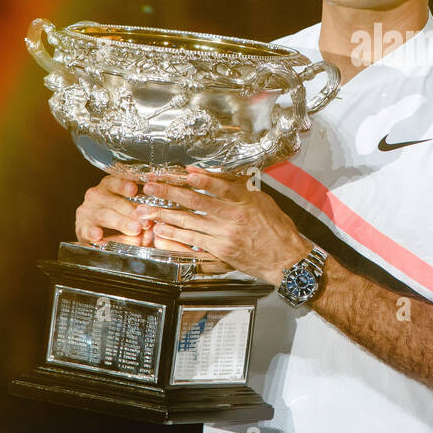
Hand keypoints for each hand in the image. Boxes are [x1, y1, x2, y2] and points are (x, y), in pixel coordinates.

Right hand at [75, 175, 152, 245]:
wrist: (96, 234)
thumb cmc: (119, 217)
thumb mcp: (130, 208)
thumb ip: (142, 208)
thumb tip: (155, 214)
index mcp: (108, 186)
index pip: (115, 182)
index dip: (124, 185)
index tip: (134, 190)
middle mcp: (96, 196)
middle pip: (114, 201)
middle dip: (132, 211)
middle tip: (146, 221)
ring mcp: (87, 213)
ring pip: (105, 215)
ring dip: (122, 223)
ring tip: (136, 229)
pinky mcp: (82, 229)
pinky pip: (87, 231)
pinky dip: (94, 233)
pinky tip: (99, 236)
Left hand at [139, 170, 309, 284]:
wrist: (285, 258)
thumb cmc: (276, 228)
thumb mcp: (261, 200)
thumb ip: (238, 187)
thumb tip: (214, 174)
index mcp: (245, 201)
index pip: (220, 187)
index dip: (202, 180)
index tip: (185, 174)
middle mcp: (233, 216)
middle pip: (196, 202)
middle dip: (169, 193)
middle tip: (151, 186)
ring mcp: (224, 235)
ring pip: (189, 221)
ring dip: (164, 214)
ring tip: (147, 209)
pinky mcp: (219, 250)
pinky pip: (192, 240)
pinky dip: (175, 235)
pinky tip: (161, 230)